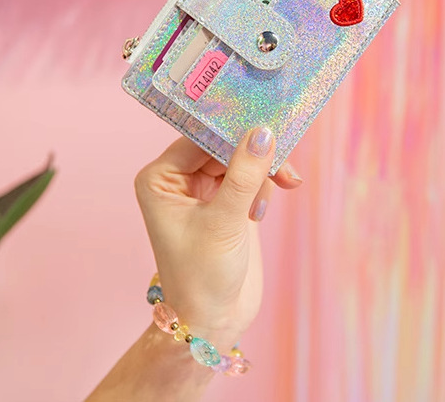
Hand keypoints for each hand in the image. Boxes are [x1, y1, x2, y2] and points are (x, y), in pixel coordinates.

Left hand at [134, 127, 302, 350]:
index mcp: (160, 178)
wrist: (215, 321)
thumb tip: (263, 132)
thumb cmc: (203, 277)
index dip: (232, 130)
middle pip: (223, 146)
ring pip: (241, 159)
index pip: (199, 137)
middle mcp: (179, 179)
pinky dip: (264, 187)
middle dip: (253, 155)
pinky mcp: (228, 201)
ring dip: (262, 174)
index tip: (266, 123)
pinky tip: (261, 213)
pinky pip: (251, 176)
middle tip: (284, 167)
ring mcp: (204, 190)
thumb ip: (244, 175)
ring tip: (275, 196)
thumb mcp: (224, 222)